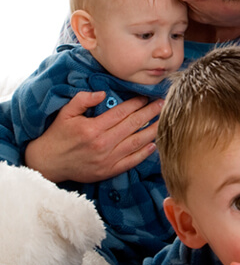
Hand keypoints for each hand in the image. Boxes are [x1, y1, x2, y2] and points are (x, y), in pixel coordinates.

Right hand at [24, 91, 162, 182]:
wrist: (48, 164)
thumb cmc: (58, 136)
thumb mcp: (65, 113)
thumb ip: (83, 100)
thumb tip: (103, 93)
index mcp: (93, 128)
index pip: (121, 112)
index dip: (136, 103)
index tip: (146, 96)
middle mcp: (103, 144)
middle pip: (133, 125)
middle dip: (150, 113)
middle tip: (162, 104)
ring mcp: (108, 159)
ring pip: (137, 143)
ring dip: (153, 131)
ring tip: (165, 121)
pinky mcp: (109, 171)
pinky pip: (132, 161)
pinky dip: (145, 153)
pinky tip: (154, 144)